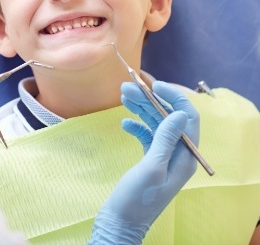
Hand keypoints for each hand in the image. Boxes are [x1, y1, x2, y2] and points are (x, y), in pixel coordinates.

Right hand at [89, 81, 198, 244]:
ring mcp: (163, 157)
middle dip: (150, 100)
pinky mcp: (150, 160)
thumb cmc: (137, 198)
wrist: (121, 222)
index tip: (154, 85)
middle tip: (126, 87)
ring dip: (140, 109)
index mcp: (185, 156)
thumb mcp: (152, 166)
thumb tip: (180, 112)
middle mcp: (177, 154)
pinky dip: (135, 126)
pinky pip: (146, 135)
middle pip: (168, 118)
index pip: (188, 118)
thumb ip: (166, 139)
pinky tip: (124, 124)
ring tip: (122, 95)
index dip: (174, 97)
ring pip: (155, 124)